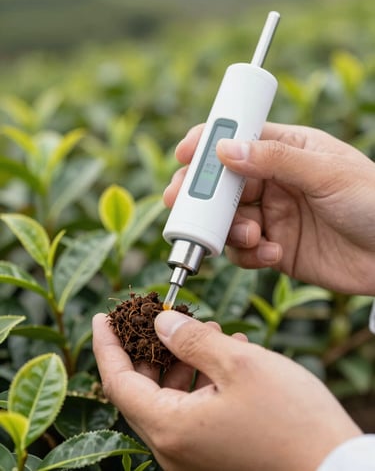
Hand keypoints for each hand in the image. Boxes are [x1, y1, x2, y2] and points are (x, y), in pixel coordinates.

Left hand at [93, 310, 360, 470]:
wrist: (335, 470)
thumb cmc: (291, 420)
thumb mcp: (239, 365)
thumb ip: (193, 340)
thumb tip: (161, 324)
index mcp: (170, 428)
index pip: (117, 381)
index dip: (106, 344)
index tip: (104, 316)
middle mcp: (174, 449)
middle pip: (142, 390)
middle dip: (151, 348)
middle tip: (163, 317)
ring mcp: (193, 456)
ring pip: (170, 398)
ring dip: (182, 361)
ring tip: (209, 331)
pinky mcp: (214, 456)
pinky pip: (193, 411)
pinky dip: (202, 381)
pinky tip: (228, 354)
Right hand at [164, 123, 374, 294]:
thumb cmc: (374, 201)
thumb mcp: (327, 173)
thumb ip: (275, 159)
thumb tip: (225, 149)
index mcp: (286, 150)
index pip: (237, 138)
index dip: (207, 142)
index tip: (184, 153)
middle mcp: (274, 181)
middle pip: (221, 182)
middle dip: (199, 193)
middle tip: (179, 202)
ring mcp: (273, 215)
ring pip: (227, 219)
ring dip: (228, 229)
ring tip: (252, 235)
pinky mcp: (274, 248)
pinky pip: (244, 251)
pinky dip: (249, 255)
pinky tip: (273, 254)